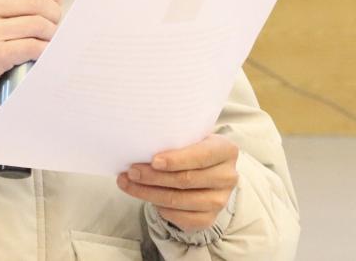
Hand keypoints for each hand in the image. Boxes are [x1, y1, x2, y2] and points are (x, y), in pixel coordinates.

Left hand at [116, 134, 238, 233]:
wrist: (207, 170)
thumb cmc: (193, 148)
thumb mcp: (190, 137)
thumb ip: (175, 139)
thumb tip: (141, 144)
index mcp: (226, 150)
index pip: (200, 156)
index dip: (176, 160)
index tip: (153, 161)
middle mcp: (227, 177)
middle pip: (186, 180)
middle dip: (153, 176)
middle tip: (131, 171)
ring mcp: (220, 200)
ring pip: (179, 200)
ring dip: (148, 193)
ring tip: (128, 183)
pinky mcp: (209, 218)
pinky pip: (181, 218)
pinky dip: (160, 208)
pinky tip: (146, 197)